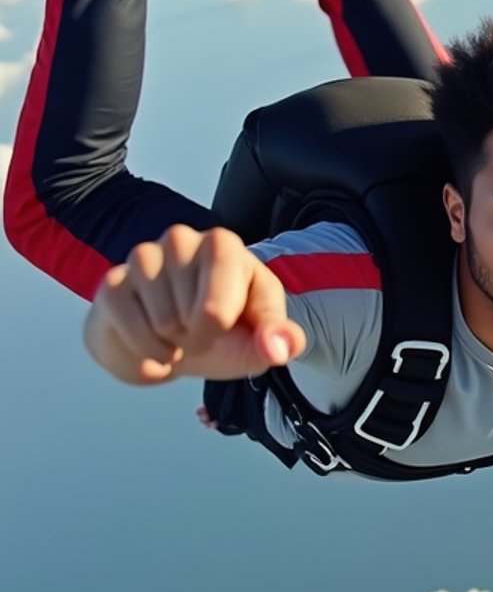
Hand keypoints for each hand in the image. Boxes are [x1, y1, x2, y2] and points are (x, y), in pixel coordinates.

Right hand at [84, 225, 306, 384]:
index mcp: (223, 245)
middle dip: (197, 339)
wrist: (168, 343)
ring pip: (160, 326)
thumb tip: (279, 348)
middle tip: (196, 331)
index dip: (219, 333)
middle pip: (190, 320)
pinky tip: (150, 338)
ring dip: (171, 345)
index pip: (219, 309)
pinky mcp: (111, 283)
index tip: (224, 327)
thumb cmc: (221, 333)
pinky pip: (130, 332)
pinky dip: (144, 351)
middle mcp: (181, 239)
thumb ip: (281, 341)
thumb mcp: (257, 339)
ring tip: (175, 332)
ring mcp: (142, 257)